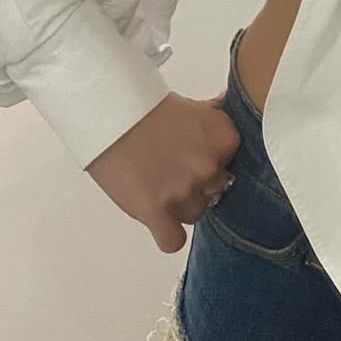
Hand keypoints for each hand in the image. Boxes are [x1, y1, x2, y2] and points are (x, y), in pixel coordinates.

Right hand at [86, 90, 241, 252]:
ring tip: (156, 185)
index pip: (230, 164)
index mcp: (223, 138)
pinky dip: (167, 235)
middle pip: (214, 191)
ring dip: (179, 206)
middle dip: (195, 184)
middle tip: (171, 170)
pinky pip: (174, 241)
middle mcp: (209, 165)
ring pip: (195, 214)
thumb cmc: (147, 108)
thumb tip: (228, 100)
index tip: (189, 155)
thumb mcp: (191, 105)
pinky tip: (159, 221)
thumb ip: (214, 113)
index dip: (209, 163)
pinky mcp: (158, 211)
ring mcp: (185, 190)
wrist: (110, 113)